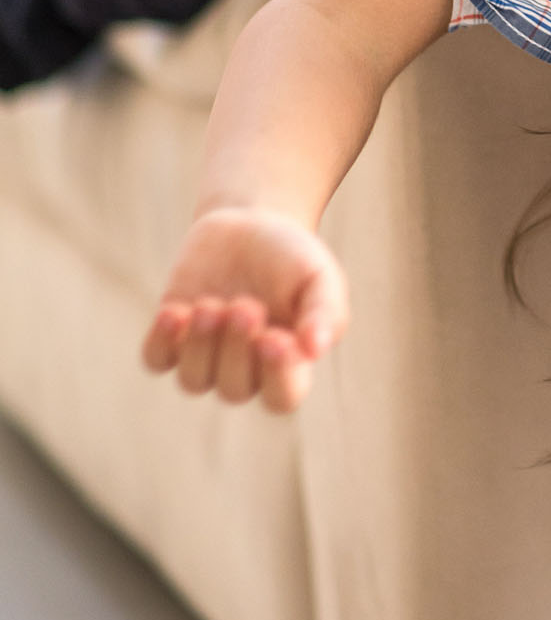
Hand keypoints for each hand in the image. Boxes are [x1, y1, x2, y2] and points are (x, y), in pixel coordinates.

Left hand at [141, 207, 349, 412]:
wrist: (251, 223)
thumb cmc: (293, 256)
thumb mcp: (319, 275)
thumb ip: (325, 310)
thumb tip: (316, 349)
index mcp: (289, 361)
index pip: (282, 397)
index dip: (276, 378)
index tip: (274, 338)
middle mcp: (246, 369)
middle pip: (235, 389)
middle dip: (236, 349)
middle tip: (245, 304)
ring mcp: (207, 356)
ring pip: (194, 380)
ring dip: (201, 345)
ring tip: (211, 303)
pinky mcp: (173, 337)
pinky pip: (157, 360)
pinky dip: (163, 341)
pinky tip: (175, 312)